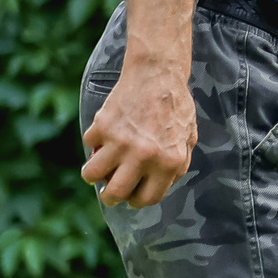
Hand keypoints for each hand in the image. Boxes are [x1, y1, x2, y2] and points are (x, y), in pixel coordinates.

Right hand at [80, 61, 197, 208]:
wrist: (158, 76)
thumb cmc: (176, 108)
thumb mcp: (188, 140)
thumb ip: (176, 165)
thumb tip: (158, 187)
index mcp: (168, 162)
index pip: (147, 198)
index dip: (137, 201)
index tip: (131, 197)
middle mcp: (144, 156)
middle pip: (116, 193)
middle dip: (110, 198)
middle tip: (108, 194)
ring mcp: (121, 142)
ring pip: (93, 174)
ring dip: (92, 175)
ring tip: (96, 171)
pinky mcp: (102, 126)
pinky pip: (89, 145)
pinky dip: (93, 143)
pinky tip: (103, 136)